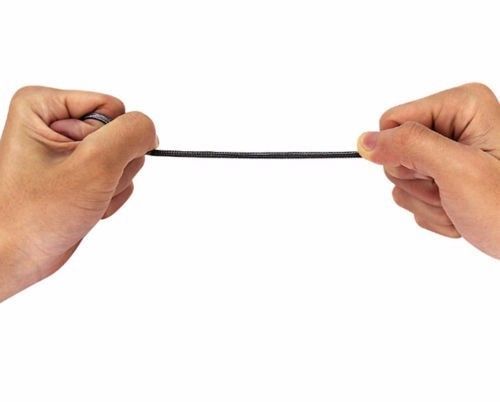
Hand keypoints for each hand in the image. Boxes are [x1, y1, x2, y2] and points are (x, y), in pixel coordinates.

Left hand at [0, 86, 156, 300]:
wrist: (16, 256)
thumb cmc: (35, 215)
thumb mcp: (93, 165)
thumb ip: (130, 135)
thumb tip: (150, 129)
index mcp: (43, 107)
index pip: (112, 108)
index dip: (111, 142)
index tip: (87, 166)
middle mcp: (54, 124)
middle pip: (119, 134)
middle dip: (112, 167)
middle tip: (85, 187)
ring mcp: (68, 151)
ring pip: (122, 158)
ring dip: (111, 185)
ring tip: (83, 199)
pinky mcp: (78, 172)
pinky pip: (117, 176)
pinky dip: (108, 197)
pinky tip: (85, 206)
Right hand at [357, 83, 499, 258]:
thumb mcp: (458, 170)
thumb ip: (408, 146)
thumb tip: (364, 141)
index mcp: (462, 106)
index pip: (392, 121)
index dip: (401, 153)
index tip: (435, 171)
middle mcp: (455, 125)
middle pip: (395, 152)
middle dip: (419, 182)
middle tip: (452, 192)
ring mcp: (449, 154)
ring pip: (402, 178)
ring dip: (427, 202)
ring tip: (460, 205)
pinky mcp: (446, 178)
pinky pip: (413, 196)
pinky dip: (434, 212)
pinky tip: (460, 213)